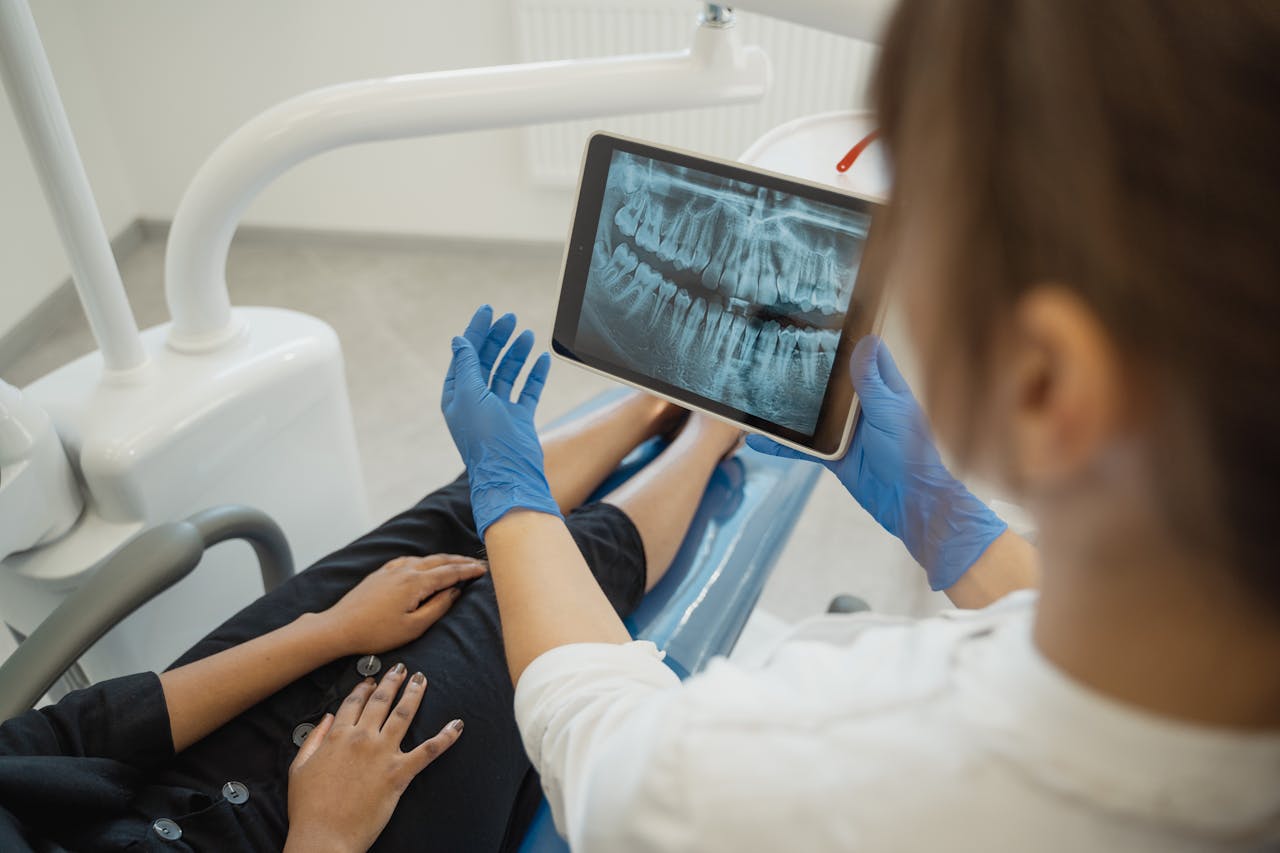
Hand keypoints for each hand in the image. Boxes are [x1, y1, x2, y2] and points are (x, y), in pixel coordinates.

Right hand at [285, 668, 462, 852]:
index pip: (354, 703)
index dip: (364, 687)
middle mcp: (362, 738)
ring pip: (404, 714)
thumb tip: (326, 719)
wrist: (324, 836)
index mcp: (337, 736)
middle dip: (393, 681)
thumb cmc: (309, 808)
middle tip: (402, 669)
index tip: (371, 678)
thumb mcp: (300, 768)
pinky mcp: (399, 773)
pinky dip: (446, 737)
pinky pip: (428, 750)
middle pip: (381, 701)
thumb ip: (313, 739)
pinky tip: (457, 725)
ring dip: (415, 694)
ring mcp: (383, 754)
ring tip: (422, 680)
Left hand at [320, 554, 486, 656]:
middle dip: (460, 561)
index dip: (469, 570)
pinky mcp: (381, 573)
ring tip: (456, 563)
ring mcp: (391, 569)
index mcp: (416, 582)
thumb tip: (455, 592)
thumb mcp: (413, 627)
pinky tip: (425, 564)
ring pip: (424, 559)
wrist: (339, 627)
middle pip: (439, 561)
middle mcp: (405, 570)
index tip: (484, 569)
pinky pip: (409, 561)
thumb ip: (438, 607)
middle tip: (477, 563)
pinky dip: (424, 561)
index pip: (450, 572)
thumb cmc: (376, 633)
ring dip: (443, 560)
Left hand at [441, 305, 561, 536]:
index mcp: (458, 395)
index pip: (466, 355)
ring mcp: (499, 410)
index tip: (488, 310)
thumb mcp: (470, 394)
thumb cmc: (485, 438)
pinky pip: (527, 390)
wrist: (510, 474)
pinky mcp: (519, 418)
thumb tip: (459, 340)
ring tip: (527, 334)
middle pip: (487, 360)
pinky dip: (534, 374)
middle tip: (510, 319)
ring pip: (508, 373)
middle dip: (498, 338)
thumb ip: (467, 365)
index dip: (475, 331)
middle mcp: (476, 401)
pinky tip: (541, 359)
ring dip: (517, 353)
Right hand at [747, 336, 1005, 589]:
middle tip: (780, 347)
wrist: (908, 500)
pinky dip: (782, 445)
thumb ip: (872, 380)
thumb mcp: (889, 410)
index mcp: (884, 389)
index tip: (828, 318)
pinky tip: (758, 439)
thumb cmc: (909, 453)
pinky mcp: (833, 454)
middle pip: (833, 381)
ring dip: (791, 406)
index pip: (867, 354)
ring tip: (761, 389)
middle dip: (811, 368)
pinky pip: (803, 447)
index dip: (852, 337)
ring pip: (814, 412)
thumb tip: (865, 341)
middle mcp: (863, 406)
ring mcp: (846, 430)